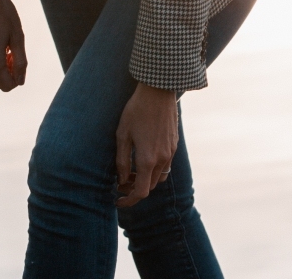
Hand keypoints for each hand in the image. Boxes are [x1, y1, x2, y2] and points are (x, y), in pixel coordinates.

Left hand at [115, 83, 177, 206]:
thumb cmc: (136, 110)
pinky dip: (154, 168)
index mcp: (147, 160)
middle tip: (121, 182)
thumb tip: (121, 180)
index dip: (128, 200)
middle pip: (149, 186)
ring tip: (131, 170)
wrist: (158, 91)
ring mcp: (170, 152)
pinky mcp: (174, 144)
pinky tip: (144, 156)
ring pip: (158, 177)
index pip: (140, 192)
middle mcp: (162, 160)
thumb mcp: (122, 134)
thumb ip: (121, 160)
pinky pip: (165, 165)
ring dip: (145, 179)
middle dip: (134, 189)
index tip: (118, 200)